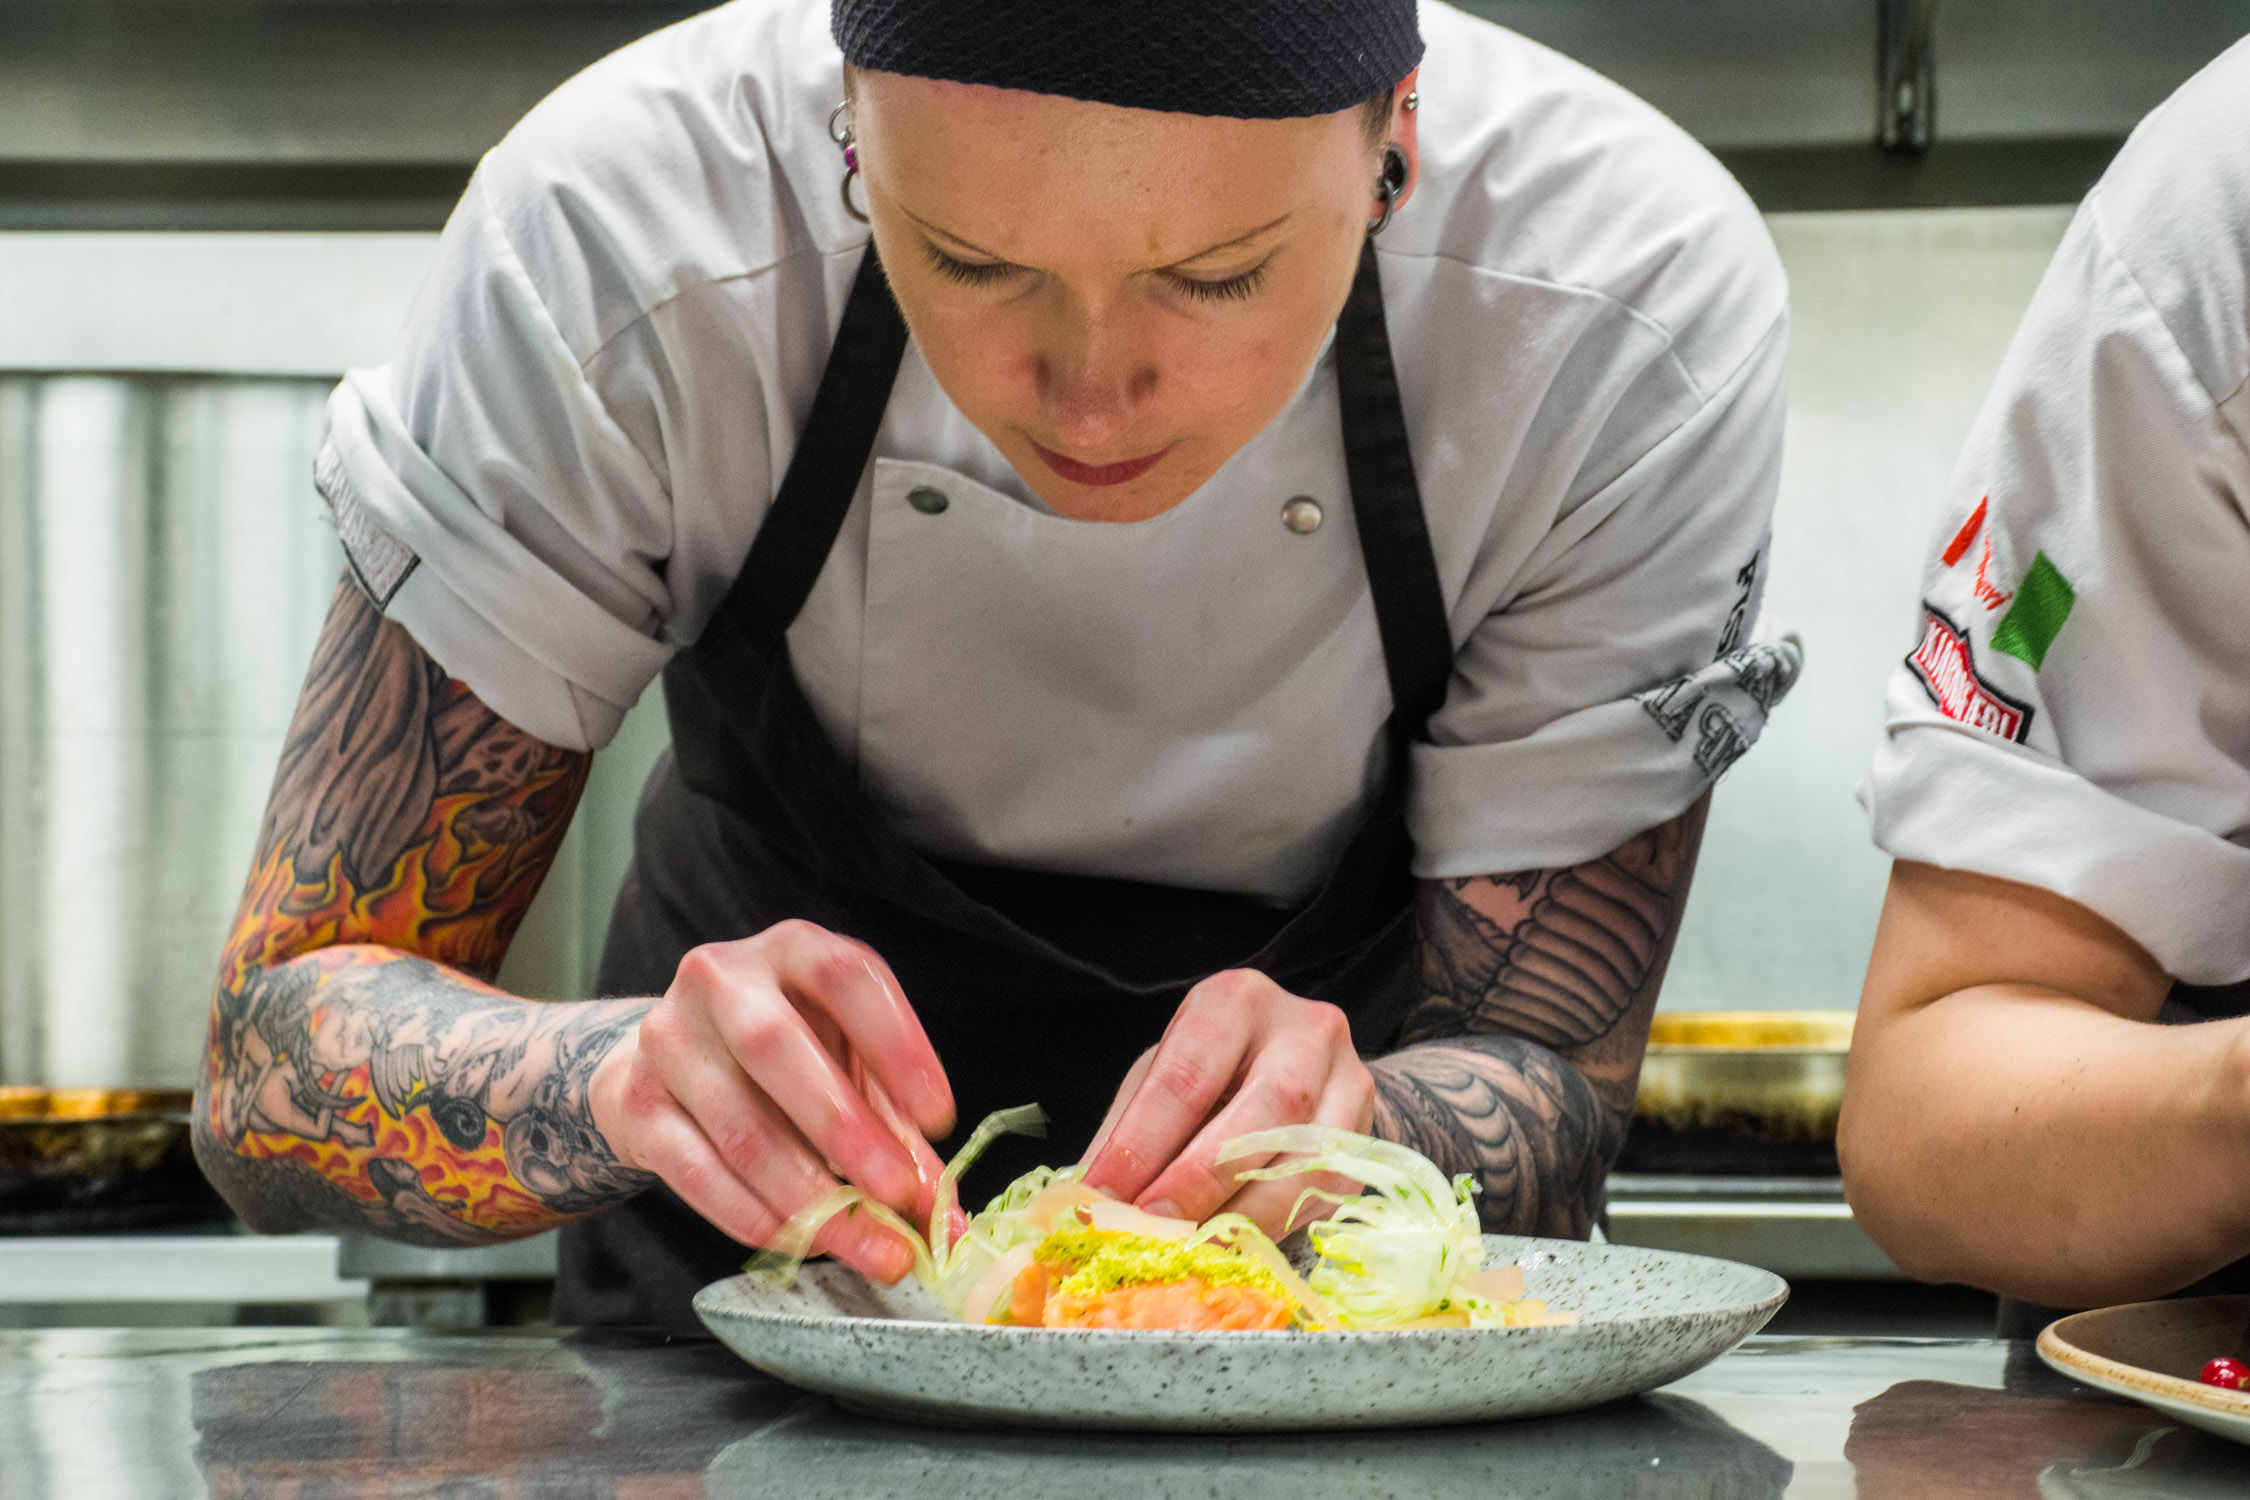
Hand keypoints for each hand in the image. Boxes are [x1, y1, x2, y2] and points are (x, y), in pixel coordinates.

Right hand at [588, 920, 954, 1282]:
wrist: (669, 1060)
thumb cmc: (783, 1055)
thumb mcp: (845, 1059)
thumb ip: (896, 1125)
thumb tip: (944, 1216)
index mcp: (792, 949)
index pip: (845, 976)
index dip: (896, 1045)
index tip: (937, 1118)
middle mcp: (723, 980)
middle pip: (777, 1048)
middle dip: (846, 1132)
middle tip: (898, 1196)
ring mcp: (670, 1040)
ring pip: (740, 1128)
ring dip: (811, 1199)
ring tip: (867, 1244)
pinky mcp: (638, 1105)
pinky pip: (699, 1173)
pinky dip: (757, 1217)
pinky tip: (803, 1241)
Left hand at [1079, 970, 1373, 1237]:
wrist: (1301, 1069)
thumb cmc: (1213, 1073)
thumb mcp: (1160, 1079)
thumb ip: (1127, 1135)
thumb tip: (1082, 1203)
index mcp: (1235, 1001)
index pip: (1186, 1075)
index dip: (1142, 1143)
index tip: (1101, 1196)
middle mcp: (1304, 1029)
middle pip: (1264, 1109)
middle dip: (1199, 1179)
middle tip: (1150, 1227)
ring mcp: (1349, 1079)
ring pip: (1306, 1157)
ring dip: (1242, 1213)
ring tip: (1188, 1246)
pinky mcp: (1368, 1135)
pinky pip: (1328, 1191)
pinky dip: (1276, 1224)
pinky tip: (1234, 1243)